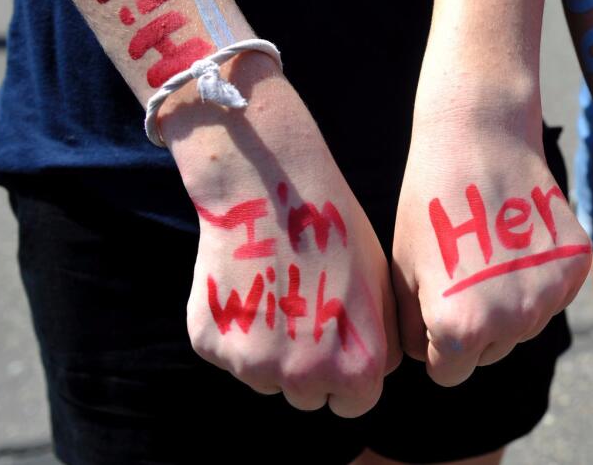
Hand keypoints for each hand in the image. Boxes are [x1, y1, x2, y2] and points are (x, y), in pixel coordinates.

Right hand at [162, 53, 400, 416]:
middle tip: (307, 313)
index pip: (355, 402)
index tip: (343, 342)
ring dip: (272, 351)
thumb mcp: (381, 288)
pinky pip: (230, 354)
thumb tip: (372, 375)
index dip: (351, 373)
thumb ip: (381, 343)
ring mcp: (252, 364)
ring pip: (266, 378)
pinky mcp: (211, 344)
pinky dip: (237, 330)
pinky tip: (249, 284)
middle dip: (310, 367)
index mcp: (356, 368)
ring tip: (279, 292)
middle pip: (307, 396)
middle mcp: (303, 377)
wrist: (271, 189)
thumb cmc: (336, 234)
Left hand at [392, 84, 591, 385]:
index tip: (433, 302)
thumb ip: (412, 331)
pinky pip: (552, 296)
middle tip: (461, 271)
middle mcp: (511, 321)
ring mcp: (549, 295)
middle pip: (490, 352)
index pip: (448, 373)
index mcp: (460, 330)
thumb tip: (427, 360)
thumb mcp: (402, 273)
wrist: (479, 139)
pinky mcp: (577, 268)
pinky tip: (517, 239)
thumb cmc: (428, 206)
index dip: (434, 341)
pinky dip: (536, 278)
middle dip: (473, 326)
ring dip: (506, 304)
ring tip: (487, 251)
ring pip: (523, 326)